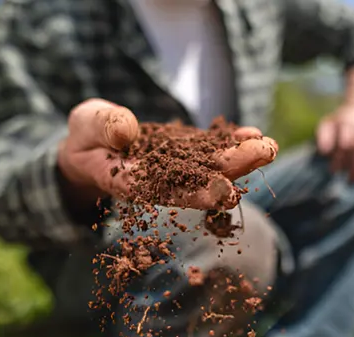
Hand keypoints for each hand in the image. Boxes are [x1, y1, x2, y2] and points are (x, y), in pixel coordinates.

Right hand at [57, 98, 277, 210]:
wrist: (93, 143)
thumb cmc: (85, 138)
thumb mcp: (84, 125)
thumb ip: (102, 127)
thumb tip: (127, 130)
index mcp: (132, 182)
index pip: (167, 192)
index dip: (197, 194)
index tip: (226, 192)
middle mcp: (162, 181)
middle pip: (200, 180)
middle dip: (233, 169)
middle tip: (264, 154)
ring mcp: (177, 168)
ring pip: (211, 166)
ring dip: (242, 157)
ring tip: (268, 145)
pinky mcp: (186, 153)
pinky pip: (211, 149)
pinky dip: (232, 143)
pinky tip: (255, 134)